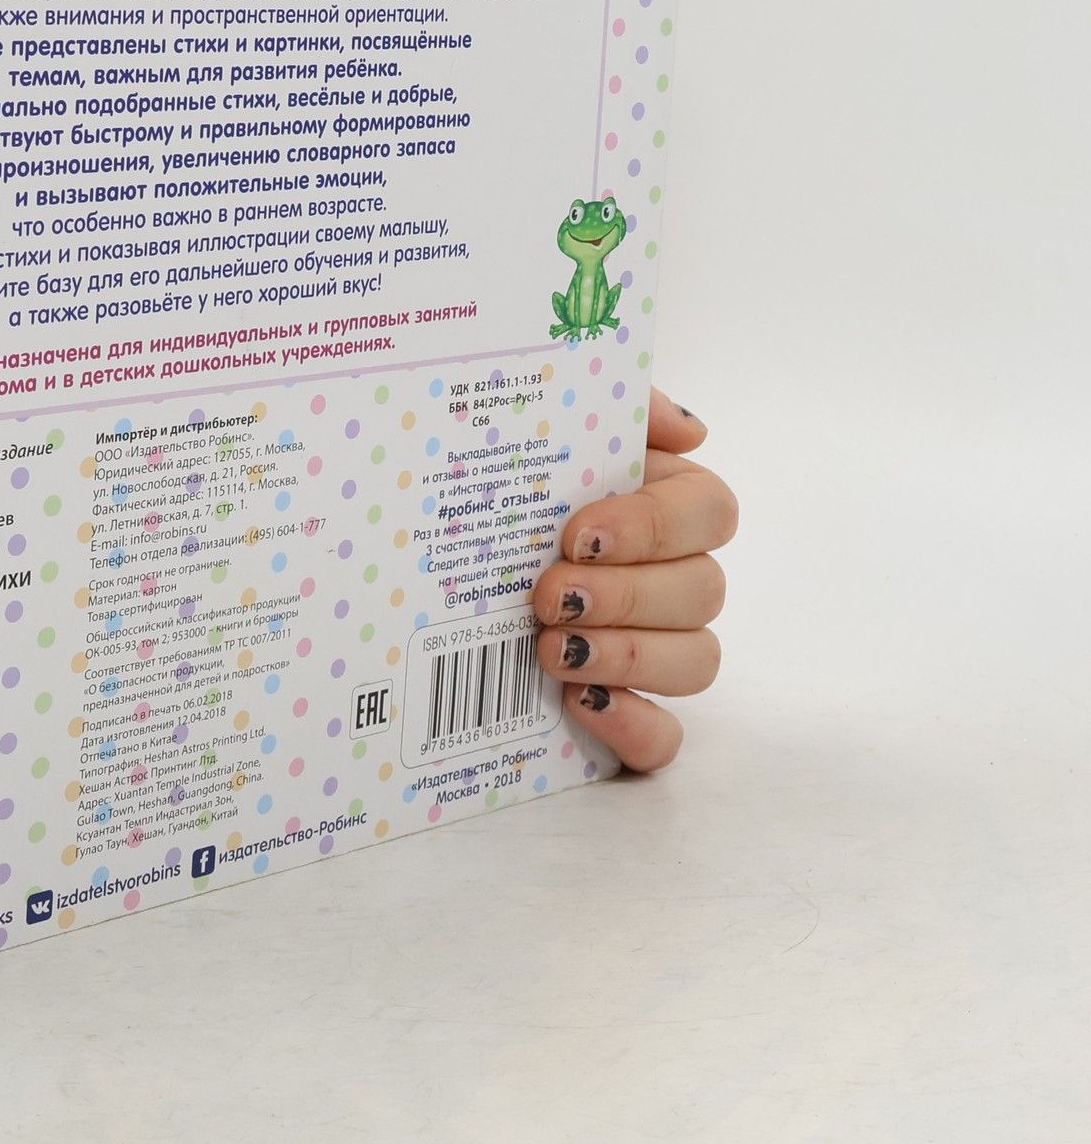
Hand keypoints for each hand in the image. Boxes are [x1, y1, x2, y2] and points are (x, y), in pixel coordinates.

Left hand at [530, 388, 734, 770]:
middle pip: (703, 591)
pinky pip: (666, 737)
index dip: (654, 526)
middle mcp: (672, 574)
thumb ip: (621, 407)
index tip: (578, 533)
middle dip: (624, 595)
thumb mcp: (547, 422)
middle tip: (545, 595)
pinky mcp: (628, 708)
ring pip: (697, 662)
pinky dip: (634, 726)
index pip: (710, 513)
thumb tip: (690, 430)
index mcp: (663, 501)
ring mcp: (656, 647)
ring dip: (628, 656)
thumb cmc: (505, 474)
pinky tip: (581, 704)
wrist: (433, 538)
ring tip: (549, 649)